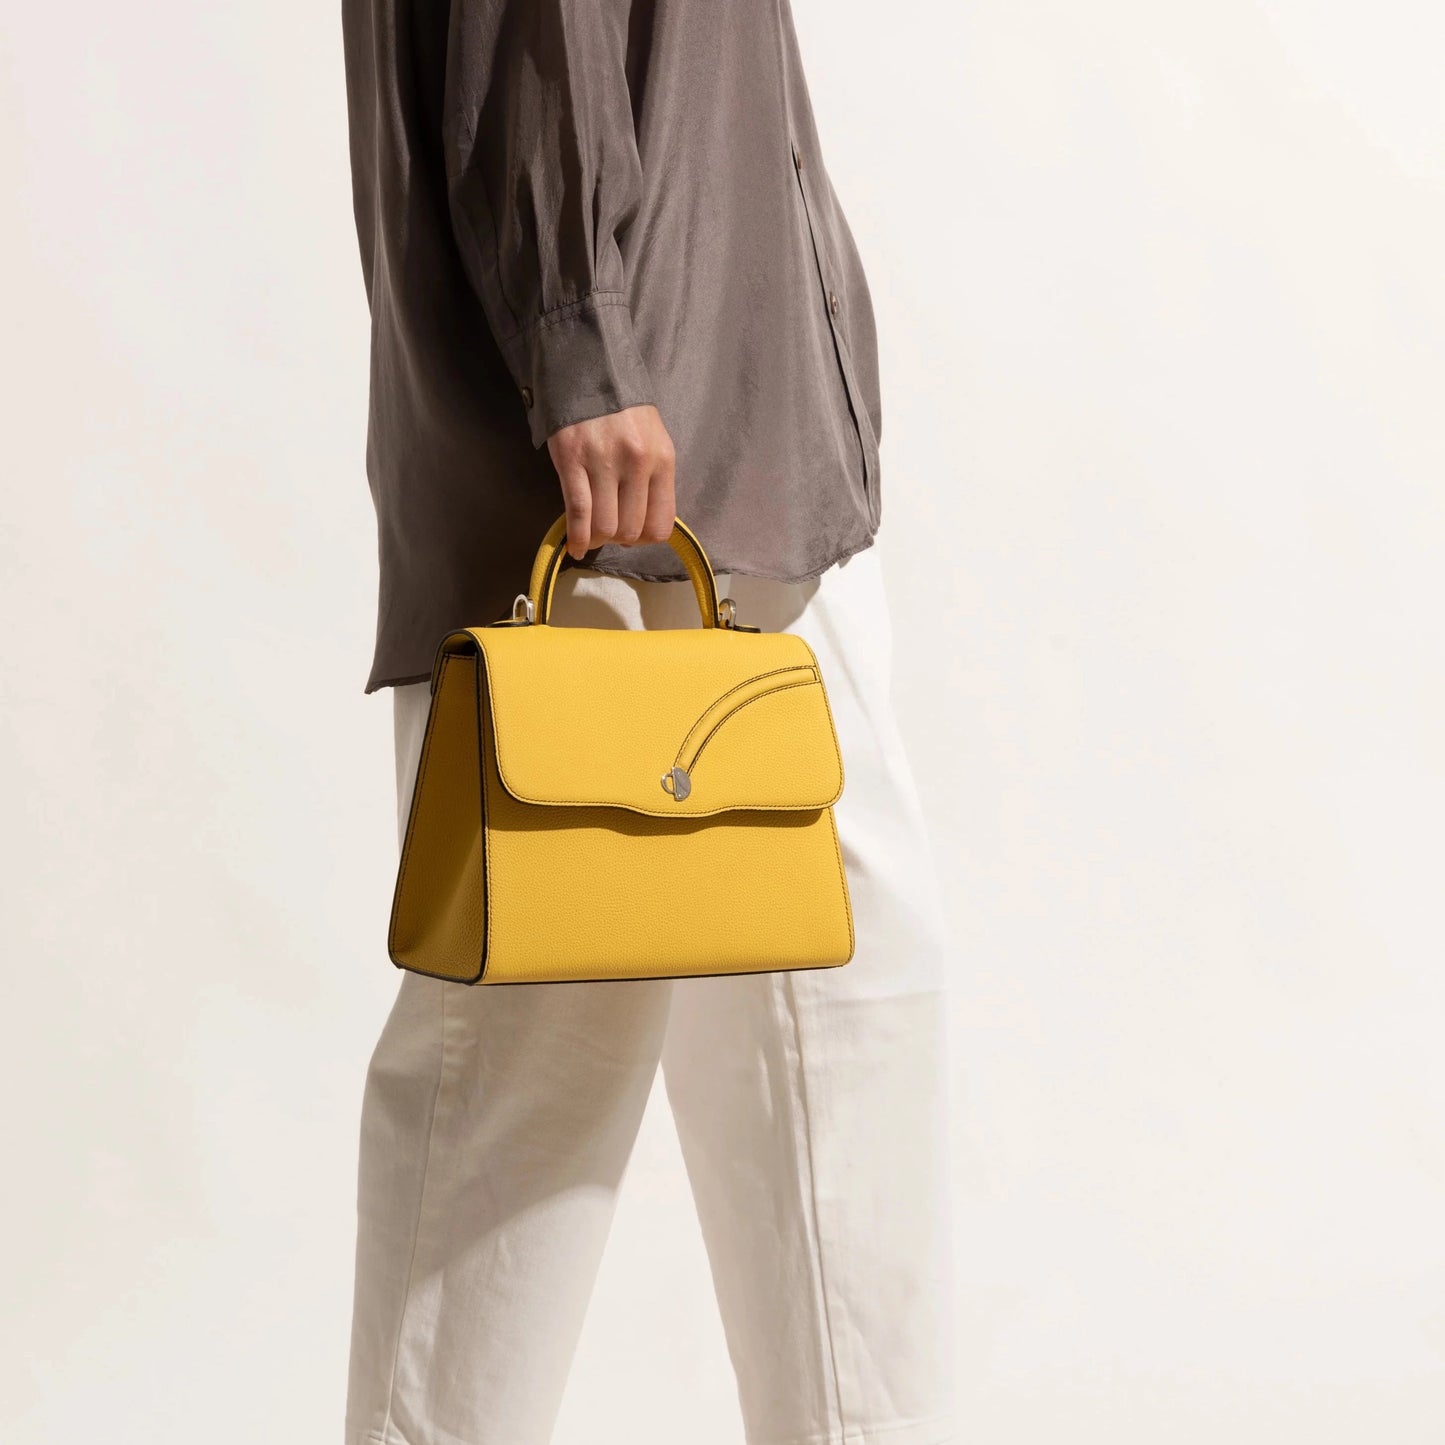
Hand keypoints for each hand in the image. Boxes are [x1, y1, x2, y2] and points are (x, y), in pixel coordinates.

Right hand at [546, 404, 676, 561]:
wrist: (589, 371)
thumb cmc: (623, 411)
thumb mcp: (653, 441)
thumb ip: (654, 479)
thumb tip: (642, 523)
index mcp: (662, 460)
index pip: (661, 523)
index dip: (645, 539)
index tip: (633, 536)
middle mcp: (637, 464)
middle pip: (630, 529)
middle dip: (619, 539)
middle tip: (609, 531)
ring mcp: (603, 463)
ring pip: (605, 526)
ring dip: (598, 539)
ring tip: (592, 534)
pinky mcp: (572, 461)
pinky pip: (578, 512)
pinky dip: (577, 537)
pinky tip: (575, 546)